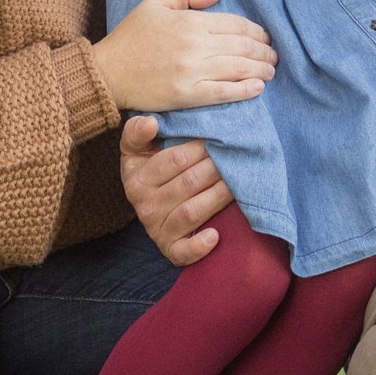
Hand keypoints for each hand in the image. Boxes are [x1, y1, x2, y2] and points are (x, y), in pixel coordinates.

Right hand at [91, 0, 276, 112]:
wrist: (108, 72)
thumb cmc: (131, 35)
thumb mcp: (155, 3)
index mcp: (190, 22)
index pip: (236, 24)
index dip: (256, 31)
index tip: (265, 37)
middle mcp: (196, 46)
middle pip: (242, 47)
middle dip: (264, 51)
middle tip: (274, 55)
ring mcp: (193, 72)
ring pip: (238, 69)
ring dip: (261, 70)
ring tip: (271, 71)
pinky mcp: (187, 95)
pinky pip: (224, 93)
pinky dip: (245, 90)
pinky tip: (258, 88)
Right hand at [119, 115, 233, 266]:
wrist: (148, 203)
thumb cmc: (149, 168)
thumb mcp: (136, 148)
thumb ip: (137, 130)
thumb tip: (151, 123)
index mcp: (137, 178)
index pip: (174, 159)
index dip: (201, 147)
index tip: (220, 136)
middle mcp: (145, 206)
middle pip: (189, 183)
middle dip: (217, 167)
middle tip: (239, 155)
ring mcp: (157, 229)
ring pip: (192, 211)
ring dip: (219, 195)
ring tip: (238, 181)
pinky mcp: (170, 249)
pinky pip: (183, 252)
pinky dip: (199, 246)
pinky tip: (215, 235)